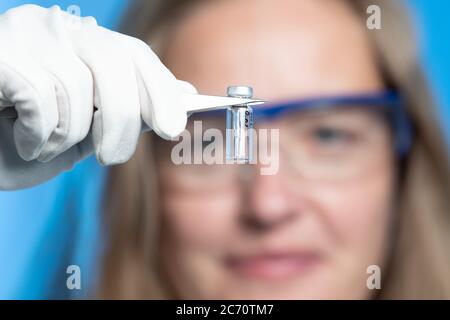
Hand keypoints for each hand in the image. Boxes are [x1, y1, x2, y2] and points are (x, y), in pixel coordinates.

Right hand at [0, 5, 195, 189]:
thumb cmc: (32, 140)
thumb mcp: (91, 130)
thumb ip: (133, 110)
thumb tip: (184, 94)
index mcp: (85, 44)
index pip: (135, 54)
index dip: (159, 90)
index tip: (172, 128)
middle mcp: (59, 29)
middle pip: (116, 63)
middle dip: (123, 119)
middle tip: (111, 158)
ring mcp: (28, 35)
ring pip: (77, 86)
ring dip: (68, 135)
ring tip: (45, 146)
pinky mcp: (0, 53)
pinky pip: (41, 97)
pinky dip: (39, 135)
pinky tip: (24, 141)